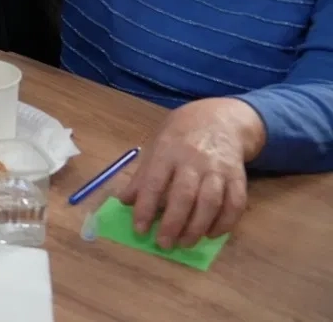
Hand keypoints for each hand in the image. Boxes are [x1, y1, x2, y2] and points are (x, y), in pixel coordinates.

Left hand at [116, 97, 262, 248]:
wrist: (219, 119)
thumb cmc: (179, 136)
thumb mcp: (155, 147)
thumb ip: (142, 175)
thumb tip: (125, 201)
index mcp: (167, 151)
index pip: (153, 182)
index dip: (145, 208)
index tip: (139, 229)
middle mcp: (193, 160)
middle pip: (184, 196)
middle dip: (173, 223)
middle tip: (163, 243)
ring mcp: (218, 169)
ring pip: (210, 202)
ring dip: (197, 227)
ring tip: (185, 243)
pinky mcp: (238, 177)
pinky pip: (235, 204)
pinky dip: (225, 223)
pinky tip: (212, 234)